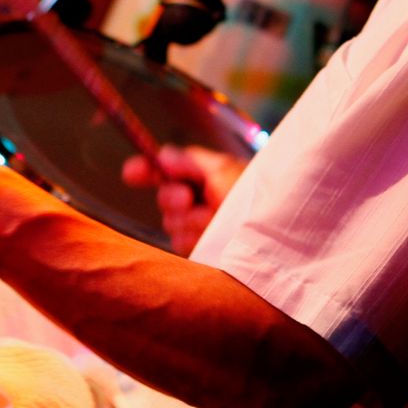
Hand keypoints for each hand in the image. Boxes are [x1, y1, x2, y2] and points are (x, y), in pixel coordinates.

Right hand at [121, 144, 246, 256]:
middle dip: (175, 199)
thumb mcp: (224, 171)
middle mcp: (199, 201)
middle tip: (189, 200)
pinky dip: (196, 239)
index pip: (165, 171)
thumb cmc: (254, 194)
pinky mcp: (203, 252)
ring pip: (173, 225)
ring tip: (215, 221)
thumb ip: (189, 162)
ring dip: (192, 222)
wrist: (276, 231)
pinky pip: (184, 244)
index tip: (130, 173)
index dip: (145, 170)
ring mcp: (200, 228)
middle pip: (166, 199)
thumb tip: (161, 155)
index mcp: (203, 176)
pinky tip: (213, 237)